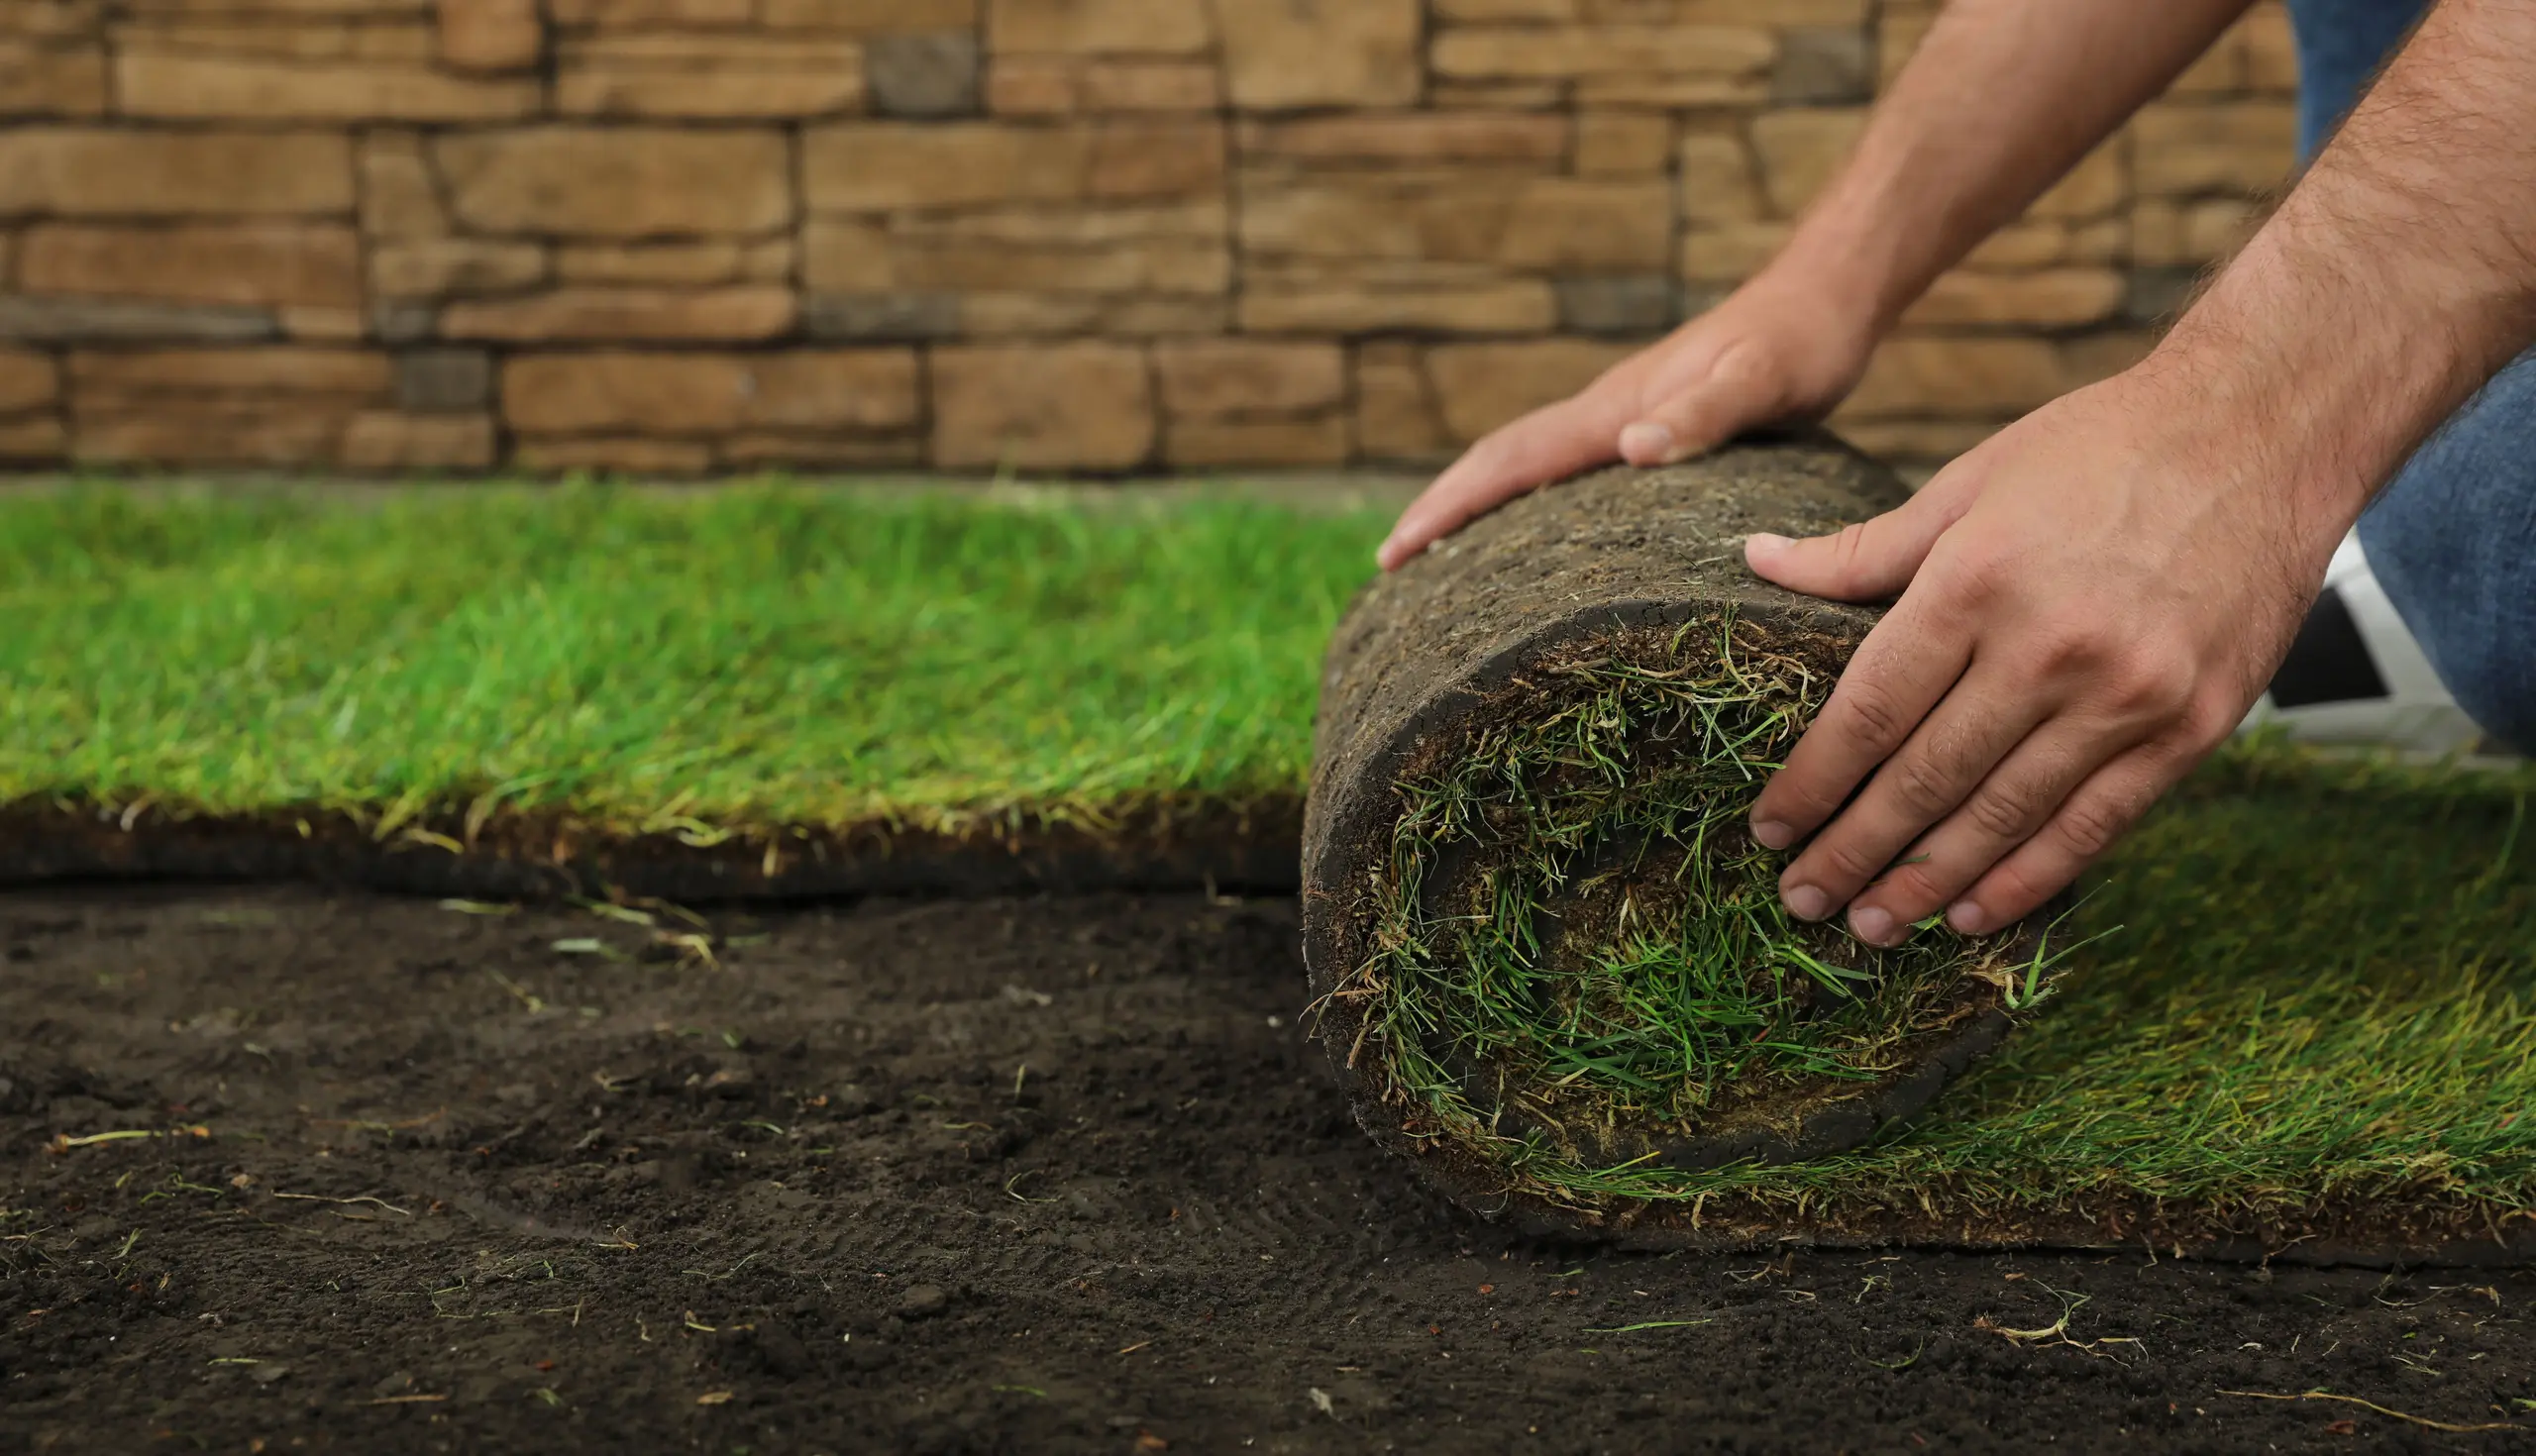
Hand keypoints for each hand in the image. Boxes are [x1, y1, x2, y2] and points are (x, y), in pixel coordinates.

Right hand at [1376, 268, 1879, 570]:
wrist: (1827, 293)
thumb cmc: (1802, 343)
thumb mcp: (1765, 383)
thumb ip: (1702, 414)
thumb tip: (1631, 450)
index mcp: (1616, 409)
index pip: (1511, 461)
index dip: (1448, 505)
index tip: (1394, 551)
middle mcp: (1606, 411)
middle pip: (1500, 460)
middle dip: (1440, 508)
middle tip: (1389, 565)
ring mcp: (1622, 415)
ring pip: (1526, 463)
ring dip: (1473, 502)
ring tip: (1438, 556)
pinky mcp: (1647, 423)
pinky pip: (1564, 468)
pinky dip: (1525, 497)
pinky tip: (1535, 528)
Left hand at [1743, 364, 2348, 943]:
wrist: (2264, 431)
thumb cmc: (2100, 447)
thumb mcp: (1968, 480)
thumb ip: (1863, 549)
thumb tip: (1756, 561)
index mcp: (1976, 581)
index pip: (1871, 711)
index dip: (1812, 782)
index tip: (1768, 830)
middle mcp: (2048, 647)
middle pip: (1926, 778)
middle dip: (1853, 850)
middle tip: (1801, 899)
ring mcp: (2127, 695)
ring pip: (2003, 816)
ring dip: (1927, 882)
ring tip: (1870, 925)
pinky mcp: (2192, 726)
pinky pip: (2094, 825)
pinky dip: (2029, 877)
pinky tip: (1973, 913)